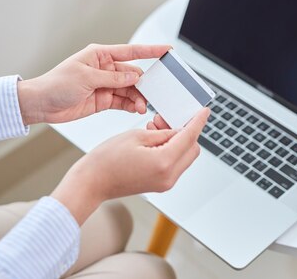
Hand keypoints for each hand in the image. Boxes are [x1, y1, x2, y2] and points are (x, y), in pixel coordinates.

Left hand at [17, 44, 169, 124]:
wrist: (41, 104)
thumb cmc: (56, 84)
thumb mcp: (86, 78)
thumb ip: (112, 78)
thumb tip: (133, 77)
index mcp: (100, 56)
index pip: (131, 52)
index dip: (150, 51)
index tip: (167, 50)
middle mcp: (104, 69)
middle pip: (132, 74)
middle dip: (144, 84)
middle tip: (152, 93)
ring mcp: (105, 85)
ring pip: (129, 89)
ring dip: (138, 97)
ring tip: (142, 106)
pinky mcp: (103, 100)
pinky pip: (123, 101)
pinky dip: (131, 105)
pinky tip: (136, 109)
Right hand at [51, 108, 209, 223]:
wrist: (92, 183)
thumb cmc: (106, 160)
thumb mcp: (136, 136)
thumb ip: (162, 133)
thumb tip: (177, 131)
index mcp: (164, 162)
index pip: (189, 137)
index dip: (198, 122)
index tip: (204, 112)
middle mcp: (168, 176)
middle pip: (192, 149)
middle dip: (185, 131)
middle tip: (167, 118)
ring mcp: (165, 183)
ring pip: (184, 156)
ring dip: (176, 140)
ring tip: (155, 128)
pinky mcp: (160, 185)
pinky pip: (174, 164)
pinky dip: (170, 150)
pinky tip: (154, 140)